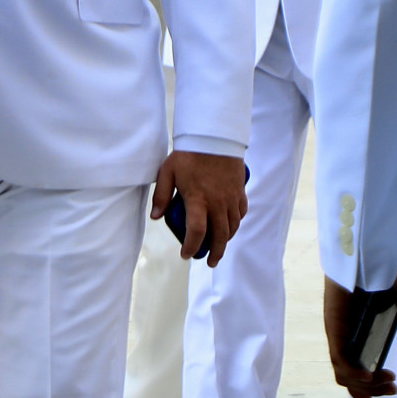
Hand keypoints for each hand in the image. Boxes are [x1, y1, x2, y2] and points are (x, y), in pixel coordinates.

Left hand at [151, 151, 248, 266]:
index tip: (186, 254)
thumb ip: (161, 195)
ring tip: (219, 248)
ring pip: (232, 227)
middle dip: (214, 253)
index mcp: (198, 199)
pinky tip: (230, 226)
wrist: (214, 136)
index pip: (196, 232)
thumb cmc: (188, 154)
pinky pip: (240, 213)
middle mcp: (217, 203)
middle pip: (219, 236)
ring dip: (226, 241)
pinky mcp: (239, 191)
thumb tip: (155, 217)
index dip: (191, 247)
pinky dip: (236, 223)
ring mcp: (230, 198)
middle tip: (209, 261)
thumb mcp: (168, 172)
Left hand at [323, 268, 396, 397]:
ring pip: (344, 372)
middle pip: (348, 375)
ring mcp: (337, 332)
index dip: (363, 386)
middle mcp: (343, 334)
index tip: (379, 397)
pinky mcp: (335, 327)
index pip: (352, 365)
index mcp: (354, 329)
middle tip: (393, 389)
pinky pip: (341, 360)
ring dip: (366, 385)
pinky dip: (355, 375)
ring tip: (389, 383)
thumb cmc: (375, 264)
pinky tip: (371, 378)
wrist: (360, 248)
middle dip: (370, 390)